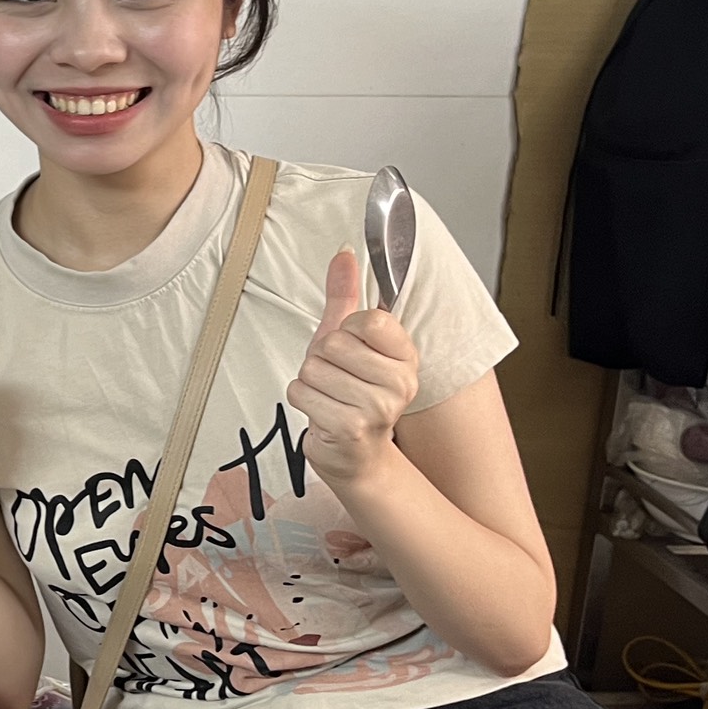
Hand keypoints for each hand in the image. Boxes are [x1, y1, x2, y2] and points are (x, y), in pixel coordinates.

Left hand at [285, 249, 419, 490]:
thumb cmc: (349, 394)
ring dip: (310, 381)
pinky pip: (301, 392)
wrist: (355, 454)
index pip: (371, 320)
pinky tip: (322, 411)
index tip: (353, 346)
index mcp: (405, 356)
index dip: (348, 329)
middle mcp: (400, 382)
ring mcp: (378, 408)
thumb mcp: (348, 340)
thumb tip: (344, 253)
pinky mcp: (351, 428)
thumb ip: (344, 296)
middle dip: (321, 358)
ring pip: (314, 368)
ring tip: (329, 396)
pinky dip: (302, 400)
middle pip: (334, 344)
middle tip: (336, 378)